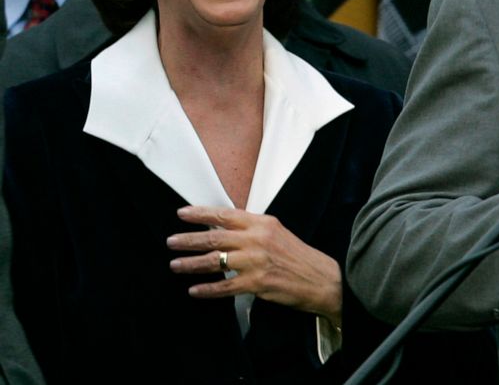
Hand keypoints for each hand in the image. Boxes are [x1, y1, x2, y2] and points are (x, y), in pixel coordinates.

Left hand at [166, 206, 342, 325]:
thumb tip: (223, 228)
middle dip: (188, 240)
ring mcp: (256, 262)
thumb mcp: (277, 232)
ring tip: (175, 265)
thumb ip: (252, 229)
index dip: (200, 214)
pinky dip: (208, 289)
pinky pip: (225, 287)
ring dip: (191, 264)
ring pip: (215, 262)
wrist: (321, 278)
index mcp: (262, 223)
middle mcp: (257, 240)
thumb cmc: (298, 256)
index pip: (224, 215)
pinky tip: (195, 290)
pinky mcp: (257, 284)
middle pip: (214, 238)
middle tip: (170, 241)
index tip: (182, 213)